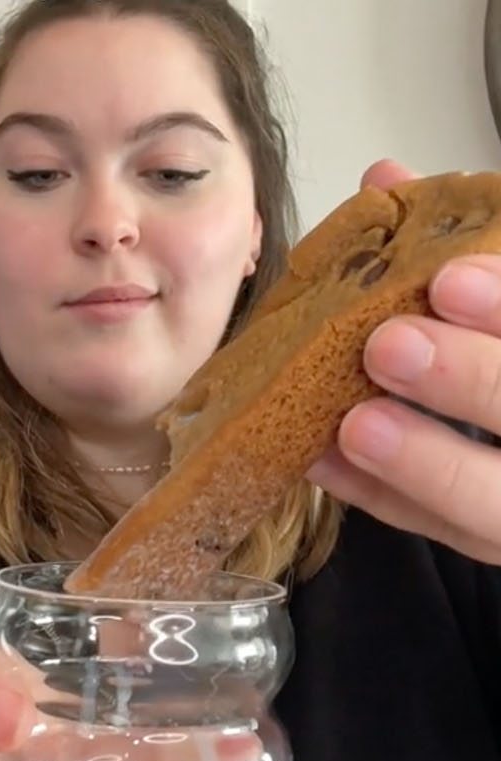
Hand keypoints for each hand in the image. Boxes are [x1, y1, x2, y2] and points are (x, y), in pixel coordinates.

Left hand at [307, 160, 500, 562]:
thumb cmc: (485, 336)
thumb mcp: (493, 282)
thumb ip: (461, 238)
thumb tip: (385, 178)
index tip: (449, 278)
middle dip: (472, 380)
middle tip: (389, 344)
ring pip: (499, 506)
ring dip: (426, 465)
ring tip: (355, 423)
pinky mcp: (495, 535)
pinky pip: (444, 530)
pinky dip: (384, 497)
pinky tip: (323, 461)